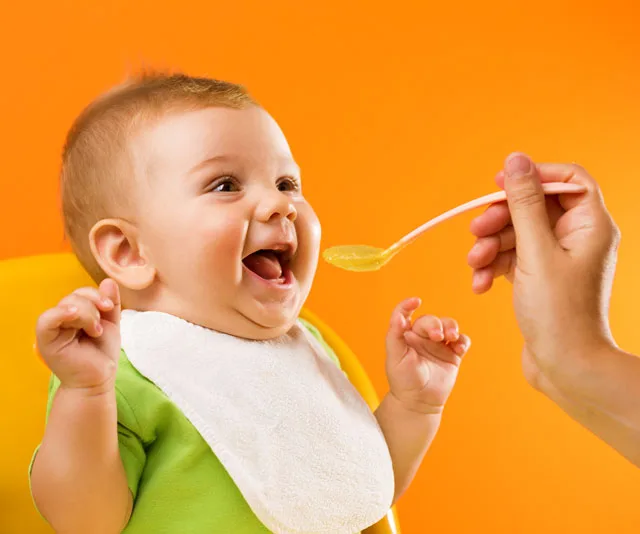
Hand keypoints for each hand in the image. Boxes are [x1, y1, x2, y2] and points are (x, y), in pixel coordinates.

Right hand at [36, 279, 121, 393]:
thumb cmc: (102, 354)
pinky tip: (73, 315)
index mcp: (75, 314)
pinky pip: (46, 319)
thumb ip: (110, 303)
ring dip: (86, 314)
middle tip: (100, 325)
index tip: (109, 307)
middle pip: (74, 296)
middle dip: (93, 305)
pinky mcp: (45, 340)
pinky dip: (61, 313)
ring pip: (66, 304)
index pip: (81, 293)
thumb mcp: (110, 324)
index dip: (96, 294)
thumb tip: (108, 280)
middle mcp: (61, 318)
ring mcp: (52, 328)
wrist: (99, 378)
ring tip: (94, 331)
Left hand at [385, 298, 470, 413]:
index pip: (405, 314)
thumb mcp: (395, 358)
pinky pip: (461, 341)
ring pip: (448, 326)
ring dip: (452, 327)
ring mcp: (438, 345)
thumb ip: (395, 335)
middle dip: (436, 324)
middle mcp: (422, 337)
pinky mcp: (452, 354)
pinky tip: (460, 348)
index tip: (416, 301)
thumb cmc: (403, 381)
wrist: (418, 403)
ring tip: (451, 338)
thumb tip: (399, 316)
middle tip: (437, 336)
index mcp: (406, 335)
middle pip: (431, 320)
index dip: (408, 305)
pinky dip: (463, 341)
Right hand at [467, 153, 619, 388]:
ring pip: (517, 234)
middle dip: (500, 219)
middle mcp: (576, 238)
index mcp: (589, 225)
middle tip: (475, 232)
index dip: (533, 176)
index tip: (499, 185)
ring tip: (475, 266)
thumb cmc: (559, 313)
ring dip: (490, 247)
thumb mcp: (535, 252)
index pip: (567, 179)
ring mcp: (557, 259)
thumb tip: (515, 161)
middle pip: (533, 208)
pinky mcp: (539, 277)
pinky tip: (481, 285)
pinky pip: (512, 258)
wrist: (565, 367)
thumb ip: (523, 204)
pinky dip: (494, 267)